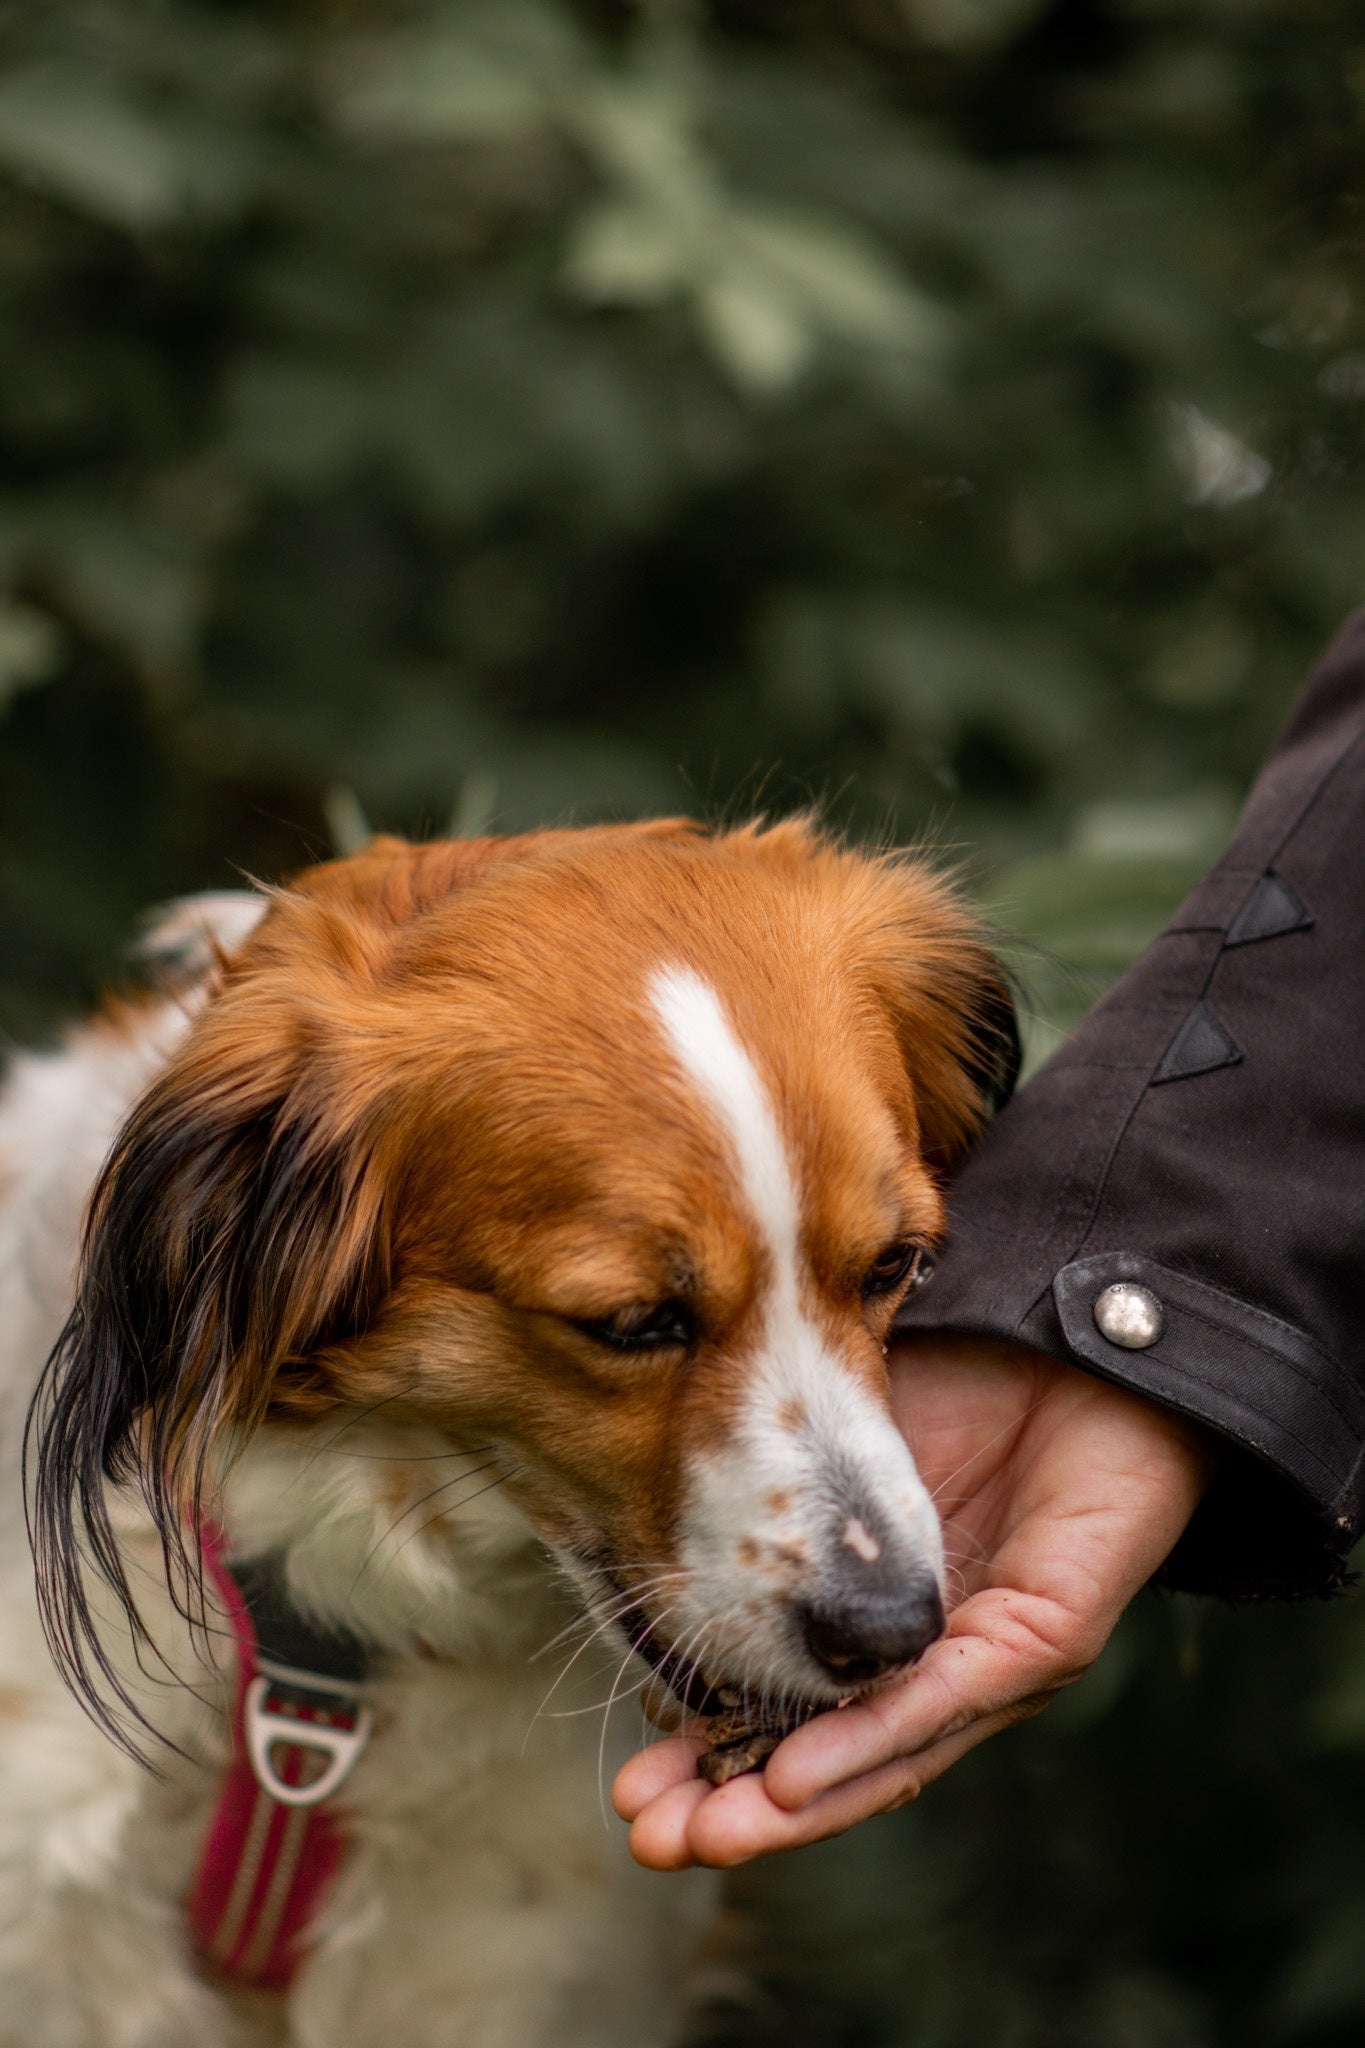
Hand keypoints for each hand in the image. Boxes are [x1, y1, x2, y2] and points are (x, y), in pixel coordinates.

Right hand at [613, 1334, 1213, 1868]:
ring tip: (707, 1834)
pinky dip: (866, 1743)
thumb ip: (778, 1495)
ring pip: (884, 1757)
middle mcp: (936, 1661)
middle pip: (832, 1763)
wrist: (1084, 1335)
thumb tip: (658, 1541)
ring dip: (790, 1808)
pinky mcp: (1045, 1638)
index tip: (629, 1777)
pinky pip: (944, 1698)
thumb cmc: (968, 1375)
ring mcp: (993, 1662)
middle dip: (736, 1807)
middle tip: (652, 1837)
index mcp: (883, 1621)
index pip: (792, 1710)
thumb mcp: (840, 1438)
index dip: (712, 1750)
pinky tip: (793, 1780)